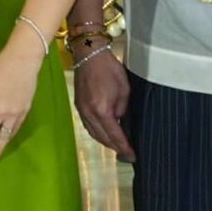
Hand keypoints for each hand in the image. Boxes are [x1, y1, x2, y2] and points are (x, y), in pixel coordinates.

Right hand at [73, 46, 132, 160]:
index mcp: (102, 109)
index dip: (124, 146)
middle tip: (127, 153)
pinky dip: (97, 133)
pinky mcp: (78, 106)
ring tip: (117, 146)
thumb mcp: (124, 90)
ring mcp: (81, 111)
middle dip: (115, 147)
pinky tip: (104, 134)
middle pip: (102, 138)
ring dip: (106, 142)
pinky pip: (88, 126)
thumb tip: (120, 120)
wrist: (89, 55)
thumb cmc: (110, 69)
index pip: (114, 135)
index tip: (133, 155)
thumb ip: (122, 109)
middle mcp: (89, 113)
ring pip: (93, 134)